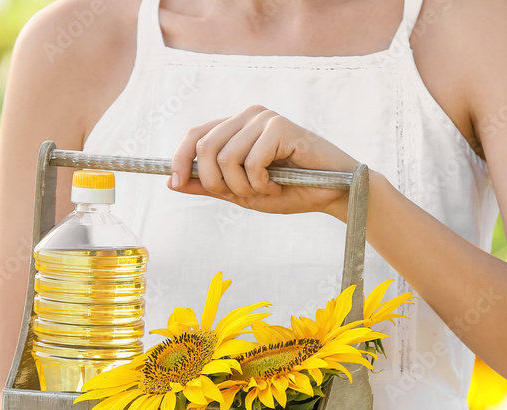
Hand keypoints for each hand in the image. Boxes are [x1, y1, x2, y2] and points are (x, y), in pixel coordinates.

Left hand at [168, 105, 358, 220]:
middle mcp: (248, 116)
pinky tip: (280, 186)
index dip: (180, 160)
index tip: (175, 184)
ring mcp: (264, 118)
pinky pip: (252, 162)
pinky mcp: (280, 126)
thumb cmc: (291, 190)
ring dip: (244, 187)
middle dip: (217, 183)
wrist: (334, 192)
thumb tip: (172, 182)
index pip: (195, 135)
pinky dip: (262, 184)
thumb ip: (209, 186)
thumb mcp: (242, 192)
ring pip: (227, 159)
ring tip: (267, 191)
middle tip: (243, 196)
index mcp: (236, 126)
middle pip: (206, 148)